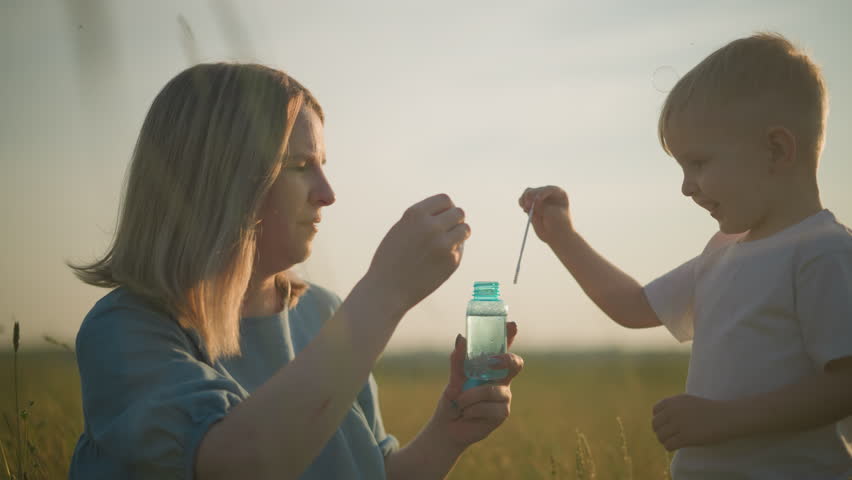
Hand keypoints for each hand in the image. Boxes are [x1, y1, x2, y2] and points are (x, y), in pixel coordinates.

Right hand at [365, 194, 469, 313]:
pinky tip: (438, 261)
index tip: (443, 216)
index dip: (446, 208)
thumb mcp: (401, 230)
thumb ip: (422, 219)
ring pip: (465, 229)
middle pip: (459, 212)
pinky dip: (452, 253)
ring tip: (447, 242)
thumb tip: (449, 212)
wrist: (387, 290)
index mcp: (415, 214)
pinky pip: (459, 250)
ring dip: (459, 234)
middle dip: (455, 220)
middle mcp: (431, 226)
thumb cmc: (391, 260)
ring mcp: (443, 243)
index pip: (445, 200)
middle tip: (447, 231)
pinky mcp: (452, 261)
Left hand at [430, 322, 522, 447]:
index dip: (510, 336)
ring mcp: (504, 397)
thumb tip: (461, 338)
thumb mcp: (453, 378)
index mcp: (491, 369)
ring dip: (471, 396)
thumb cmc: (453, 399)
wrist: (448, 426)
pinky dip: (473, 409)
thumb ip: (458, 360)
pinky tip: (468, 414)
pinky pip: (490, 407)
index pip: (503, 349)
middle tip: (491, 361)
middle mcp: (501, 380)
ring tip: (460, 402)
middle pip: (515, 364)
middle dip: (506, 360)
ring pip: (492, 390)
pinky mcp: (502, 413)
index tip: (512, 325)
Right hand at [518, 186, 573, 244]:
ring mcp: (539, 199)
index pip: (549, 189)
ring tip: (525, 207)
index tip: (537, 200)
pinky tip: (523, 208)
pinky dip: (521, 202)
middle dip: (531, 196)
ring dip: (525, 198)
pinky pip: (524, 199)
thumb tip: (530, 202)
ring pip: (529, 192)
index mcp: (559, 193)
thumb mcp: (553, 214)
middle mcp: (549, 194)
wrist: (556, 236)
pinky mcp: (531, 205)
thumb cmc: (559, 224)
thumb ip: (542, 207)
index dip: (542, 193)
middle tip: (528, 205)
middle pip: (537, 190)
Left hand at [652, 394, 731, 450]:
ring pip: (660, 436)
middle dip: (660, 431)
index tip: (666, 424)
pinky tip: (678, 446)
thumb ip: (674, 406)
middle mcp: (673, 411)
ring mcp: (678, 424)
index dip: (659, 419)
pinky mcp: (685, 437)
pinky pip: (668, 445)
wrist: (726, 417)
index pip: (655, 410)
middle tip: (669, 436)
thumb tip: (660, 418)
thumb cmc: (709, 410)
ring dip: (665, 440)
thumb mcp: (688, 401)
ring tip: (673, 441)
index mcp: (673, 401)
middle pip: (655, 424)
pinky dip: (670, 447)